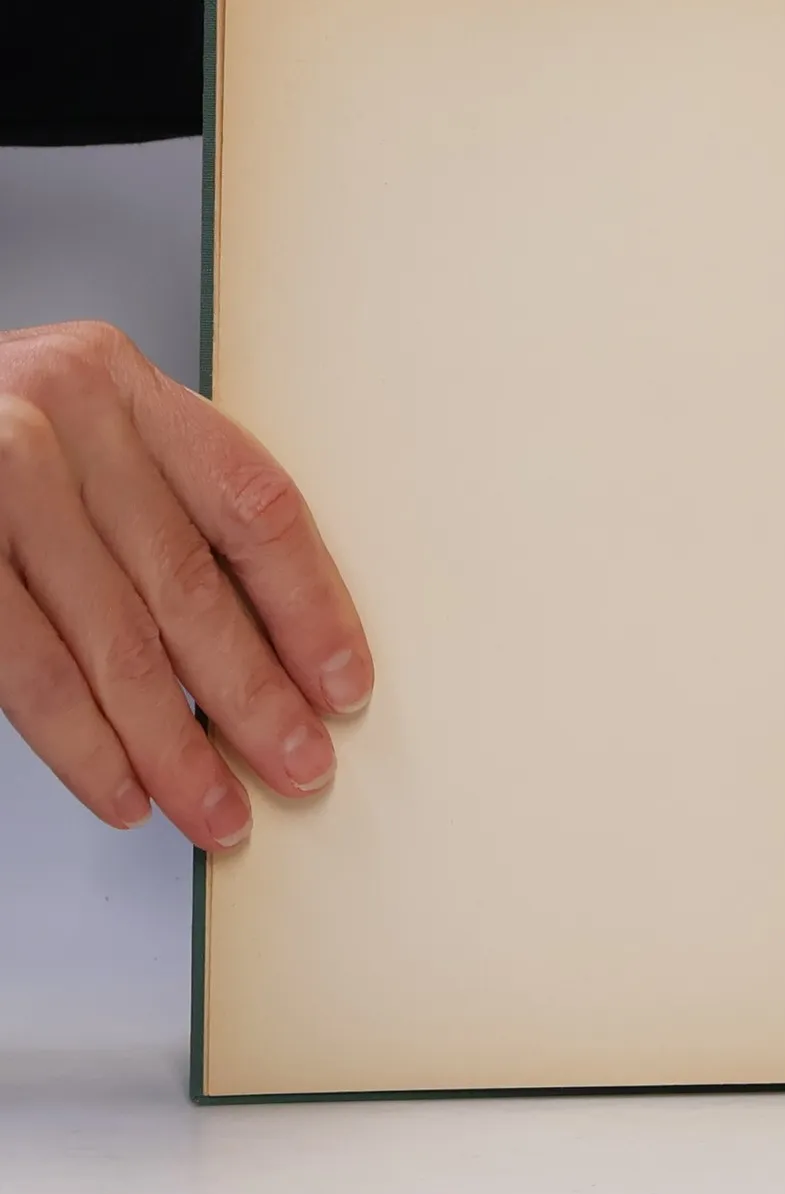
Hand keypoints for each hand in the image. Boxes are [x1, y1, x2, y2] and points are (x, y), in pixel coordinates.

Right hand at [0, 322, 371, 850]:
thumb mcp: (73, 432)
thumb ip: (155, 500)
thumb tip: (266, 643)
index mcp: (119, 385)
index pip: (253, 507)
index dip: (310, 605)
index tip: (344, 680)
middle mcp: (59, 423)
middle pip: (193, 587)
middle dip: (256, 697)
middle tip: (301, 764)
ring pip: (116, 644)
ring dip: (177, 746)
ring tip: (220, 808)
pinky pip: (31, 674)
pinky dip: (87, 749)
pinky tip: (127, 793)